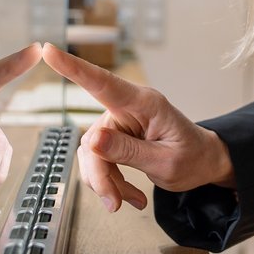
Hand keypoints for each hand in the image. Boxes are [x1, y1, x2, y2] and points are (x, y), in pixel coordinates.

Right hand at [41, 43, 234, 212]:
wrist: (205, 163)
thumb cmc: (193, 157)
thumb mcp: (166, 162)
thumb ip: (128, 151)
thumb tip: (92, 140)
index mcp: (144, 103)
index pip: (102, 82)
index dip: (73, 67)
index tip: (47, 50)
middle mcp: (128, 108)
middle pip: (94, 139)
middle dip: (100, 175)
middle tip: (114, 203)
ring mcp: (119, 122)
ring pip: (92, 153)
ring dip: (106, 182)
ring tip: (130, 201)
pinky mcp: (115, 137)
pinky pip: (99, 160)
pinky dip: (110, 182)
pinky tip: (130, 197)